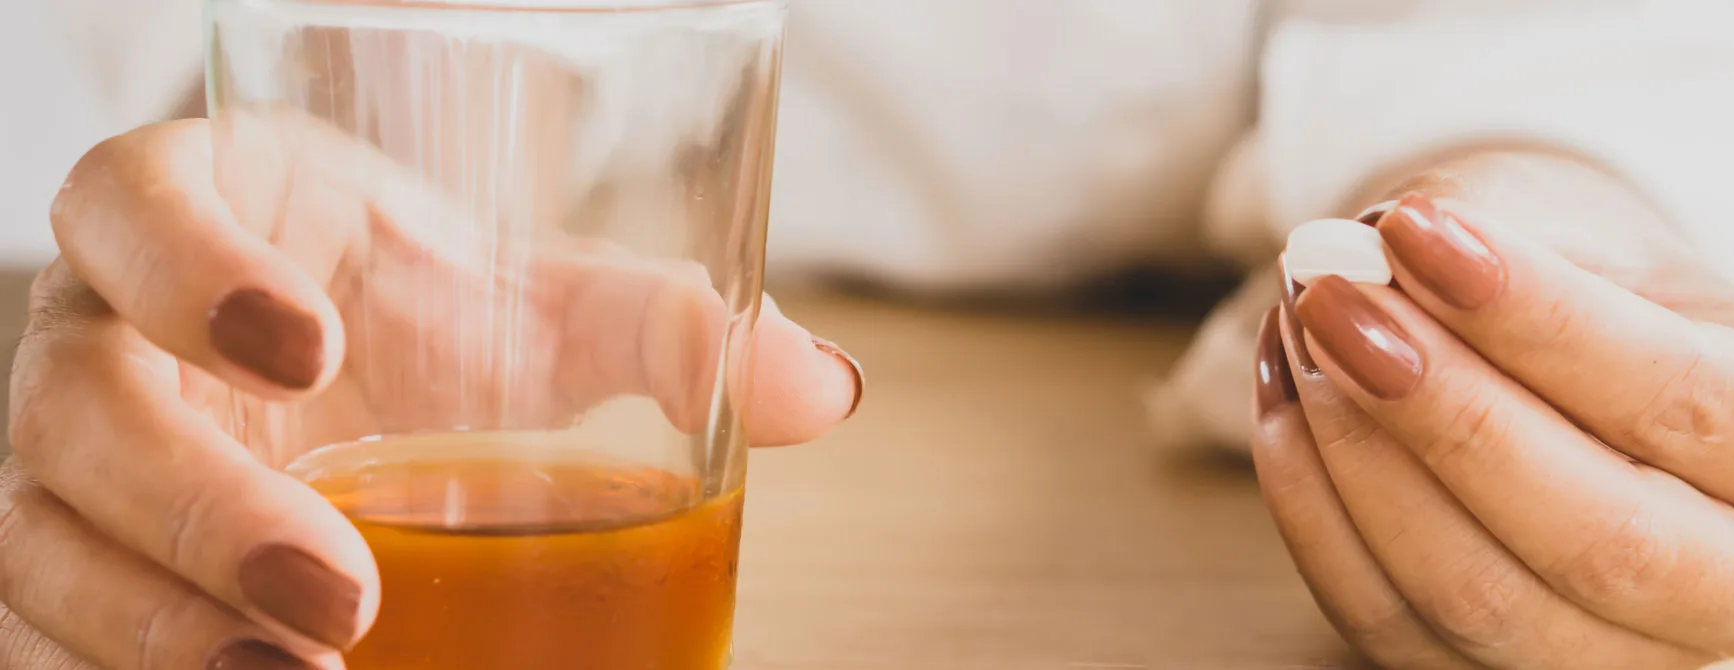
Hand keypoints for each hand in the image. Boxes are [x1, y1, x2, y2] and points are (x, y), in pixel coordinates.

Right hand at [2, 119, 862, 668]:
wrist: (329, 368)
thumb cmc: (411, 314)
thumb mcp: (527, 305)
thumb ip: (656, 328)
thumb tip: (826, 391)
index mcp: (188, 218)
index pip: (130, 205)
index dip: (190, 270)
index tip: (311, 349)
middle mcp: (97, 338)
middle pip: (76, 410)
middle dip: (197, 506)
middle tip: (338, 591)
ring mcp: (63, 470)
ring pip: (41, 548)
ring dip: (156, 632)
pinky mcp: (71, 572)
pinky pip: (47, 639)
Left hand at [1251, 171, 1733, 666]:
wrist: (1580, 357)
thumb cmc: (1599, 283)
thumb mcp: (1582, 229)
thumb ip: (1495, 239)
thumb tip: (1365, 262)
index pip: (1682, 399)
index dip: (1537, 319)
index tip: (1414, 232)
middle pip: (1593, 535)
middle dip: (1440, 410)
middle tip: (1332, 295)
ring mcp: (1633, 656)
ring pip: (1478, 601)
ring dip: (1359, 457)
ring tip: (1303, 327)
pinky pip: (1388, 623)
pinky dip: (1316, 508)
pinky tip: (1287, 396)